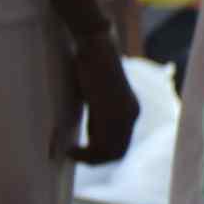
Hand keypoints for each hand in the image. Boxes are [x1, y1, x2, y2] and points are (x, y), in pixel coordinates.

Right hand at [66, 29, 142, 169]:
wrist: (94, 44)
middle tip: (74, 155)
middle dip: (95, 159)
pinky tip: (71, 149)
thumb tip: (90, 133)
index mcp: (131, 110)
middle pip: (118, 152)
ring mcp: (124, 115)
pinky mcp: (113, 113)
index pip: (121, 143)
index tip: (81, 151)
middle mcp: (132, 115)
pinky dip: (85, 153)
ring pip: (111, 152)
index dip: (101, 153)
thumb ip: (98, 113)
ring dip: (89, 158)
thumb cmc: (90, 63)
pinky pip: (103, 145)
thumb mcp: (96, 94)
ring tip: (70, 153)